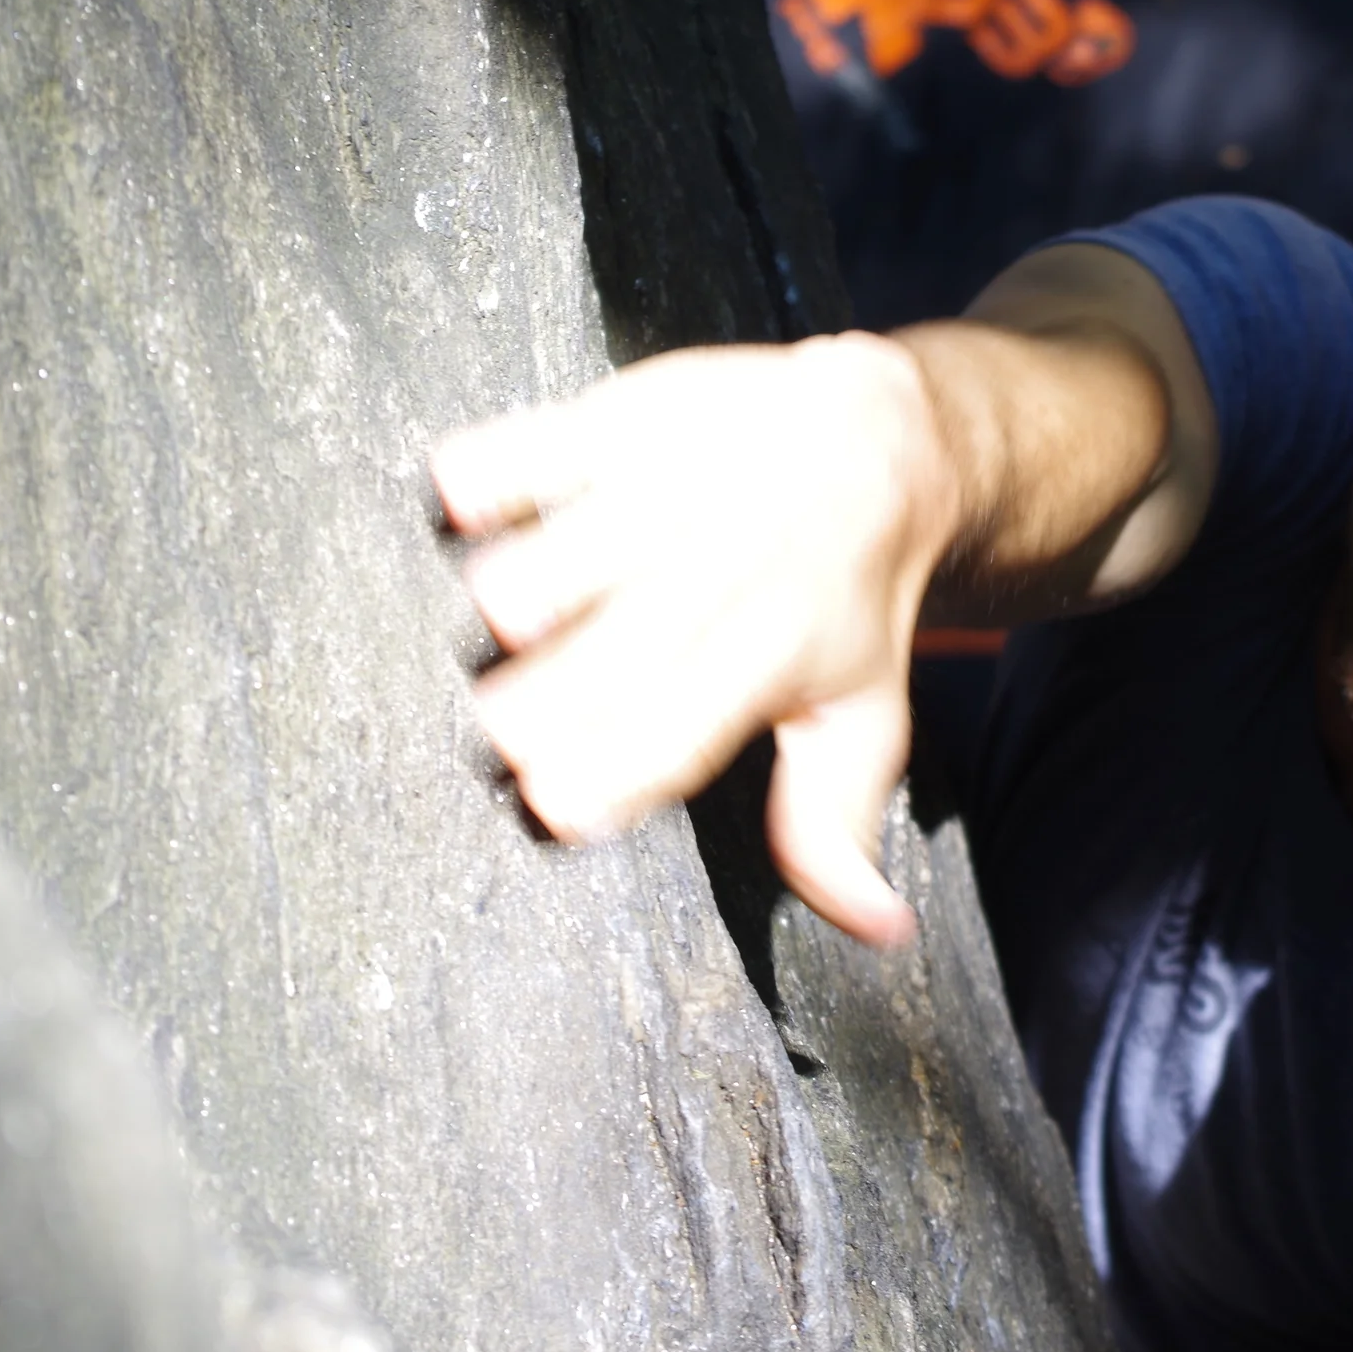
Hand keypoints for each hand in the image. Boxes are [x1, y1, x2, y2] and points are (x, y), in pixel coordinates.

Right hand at [431, 336, 956, 947]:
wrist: (881, 443)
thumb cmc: (853, 605)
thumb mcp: (865, 720)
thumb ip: (836, 830)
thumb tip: (876, 931)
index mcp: (762, 665)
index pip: (656, 748)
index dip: (586, 790)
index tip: (548, 807)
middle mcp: (709, 581)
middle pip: (567, 680)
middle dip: (514, 722)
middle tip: (510, 724)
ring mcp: (660, 497)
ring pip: (520, 583)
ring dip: (498, 616)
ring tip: (518, 625)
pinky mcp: (619, 420)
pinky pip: (498, 463)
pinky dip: (472, 496)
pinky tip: (497, 521)